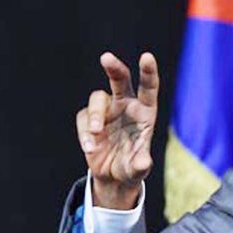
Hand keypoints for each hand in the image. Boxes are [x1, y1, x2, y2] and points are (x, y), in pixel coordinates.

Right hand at [75, 52, 158, 208]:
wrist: (113, 176)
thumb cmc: (132, 167)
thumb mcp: (138, 168)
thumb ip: (141, 164)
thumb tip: (144, 164)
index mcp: (145, 112)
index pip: (148, 88)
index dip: (148, 72)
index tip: (146, 57)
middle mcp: (126, 106)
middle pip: (120, 80)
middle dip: (114, 68)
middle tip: (106, 58)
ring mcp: (107, 111)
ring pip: (98, 98)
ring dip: (95, 114)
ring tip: (96, 132)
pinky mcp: (89, 120)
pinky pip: (83, 119)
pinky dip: (85, 133)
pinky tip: (91, 148)